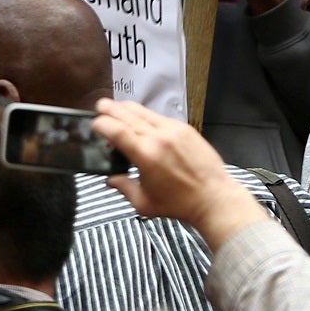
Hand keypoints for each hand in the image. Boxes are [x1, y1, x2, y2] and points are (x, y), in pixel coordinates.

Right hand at [94, 98, 264, 248]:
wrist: (214, 198)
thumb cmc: (180, 204)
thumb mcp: (145, 203)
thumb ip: (123, 188)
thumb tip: (110, 180)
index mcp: (145, 155)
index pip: (116, 130)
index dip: (101, 124)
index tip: (94, 125)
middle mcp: (158, 137)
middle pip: (127, 114)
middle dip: (110, 109)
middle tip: (100, 106)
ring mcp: (173, 130)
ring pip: (143, 111)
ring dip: (127, 108)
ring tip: (117, 108)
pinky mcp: (185, 129)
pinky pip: (160, 117)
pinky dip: (146, 116)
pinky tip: (142, 120)